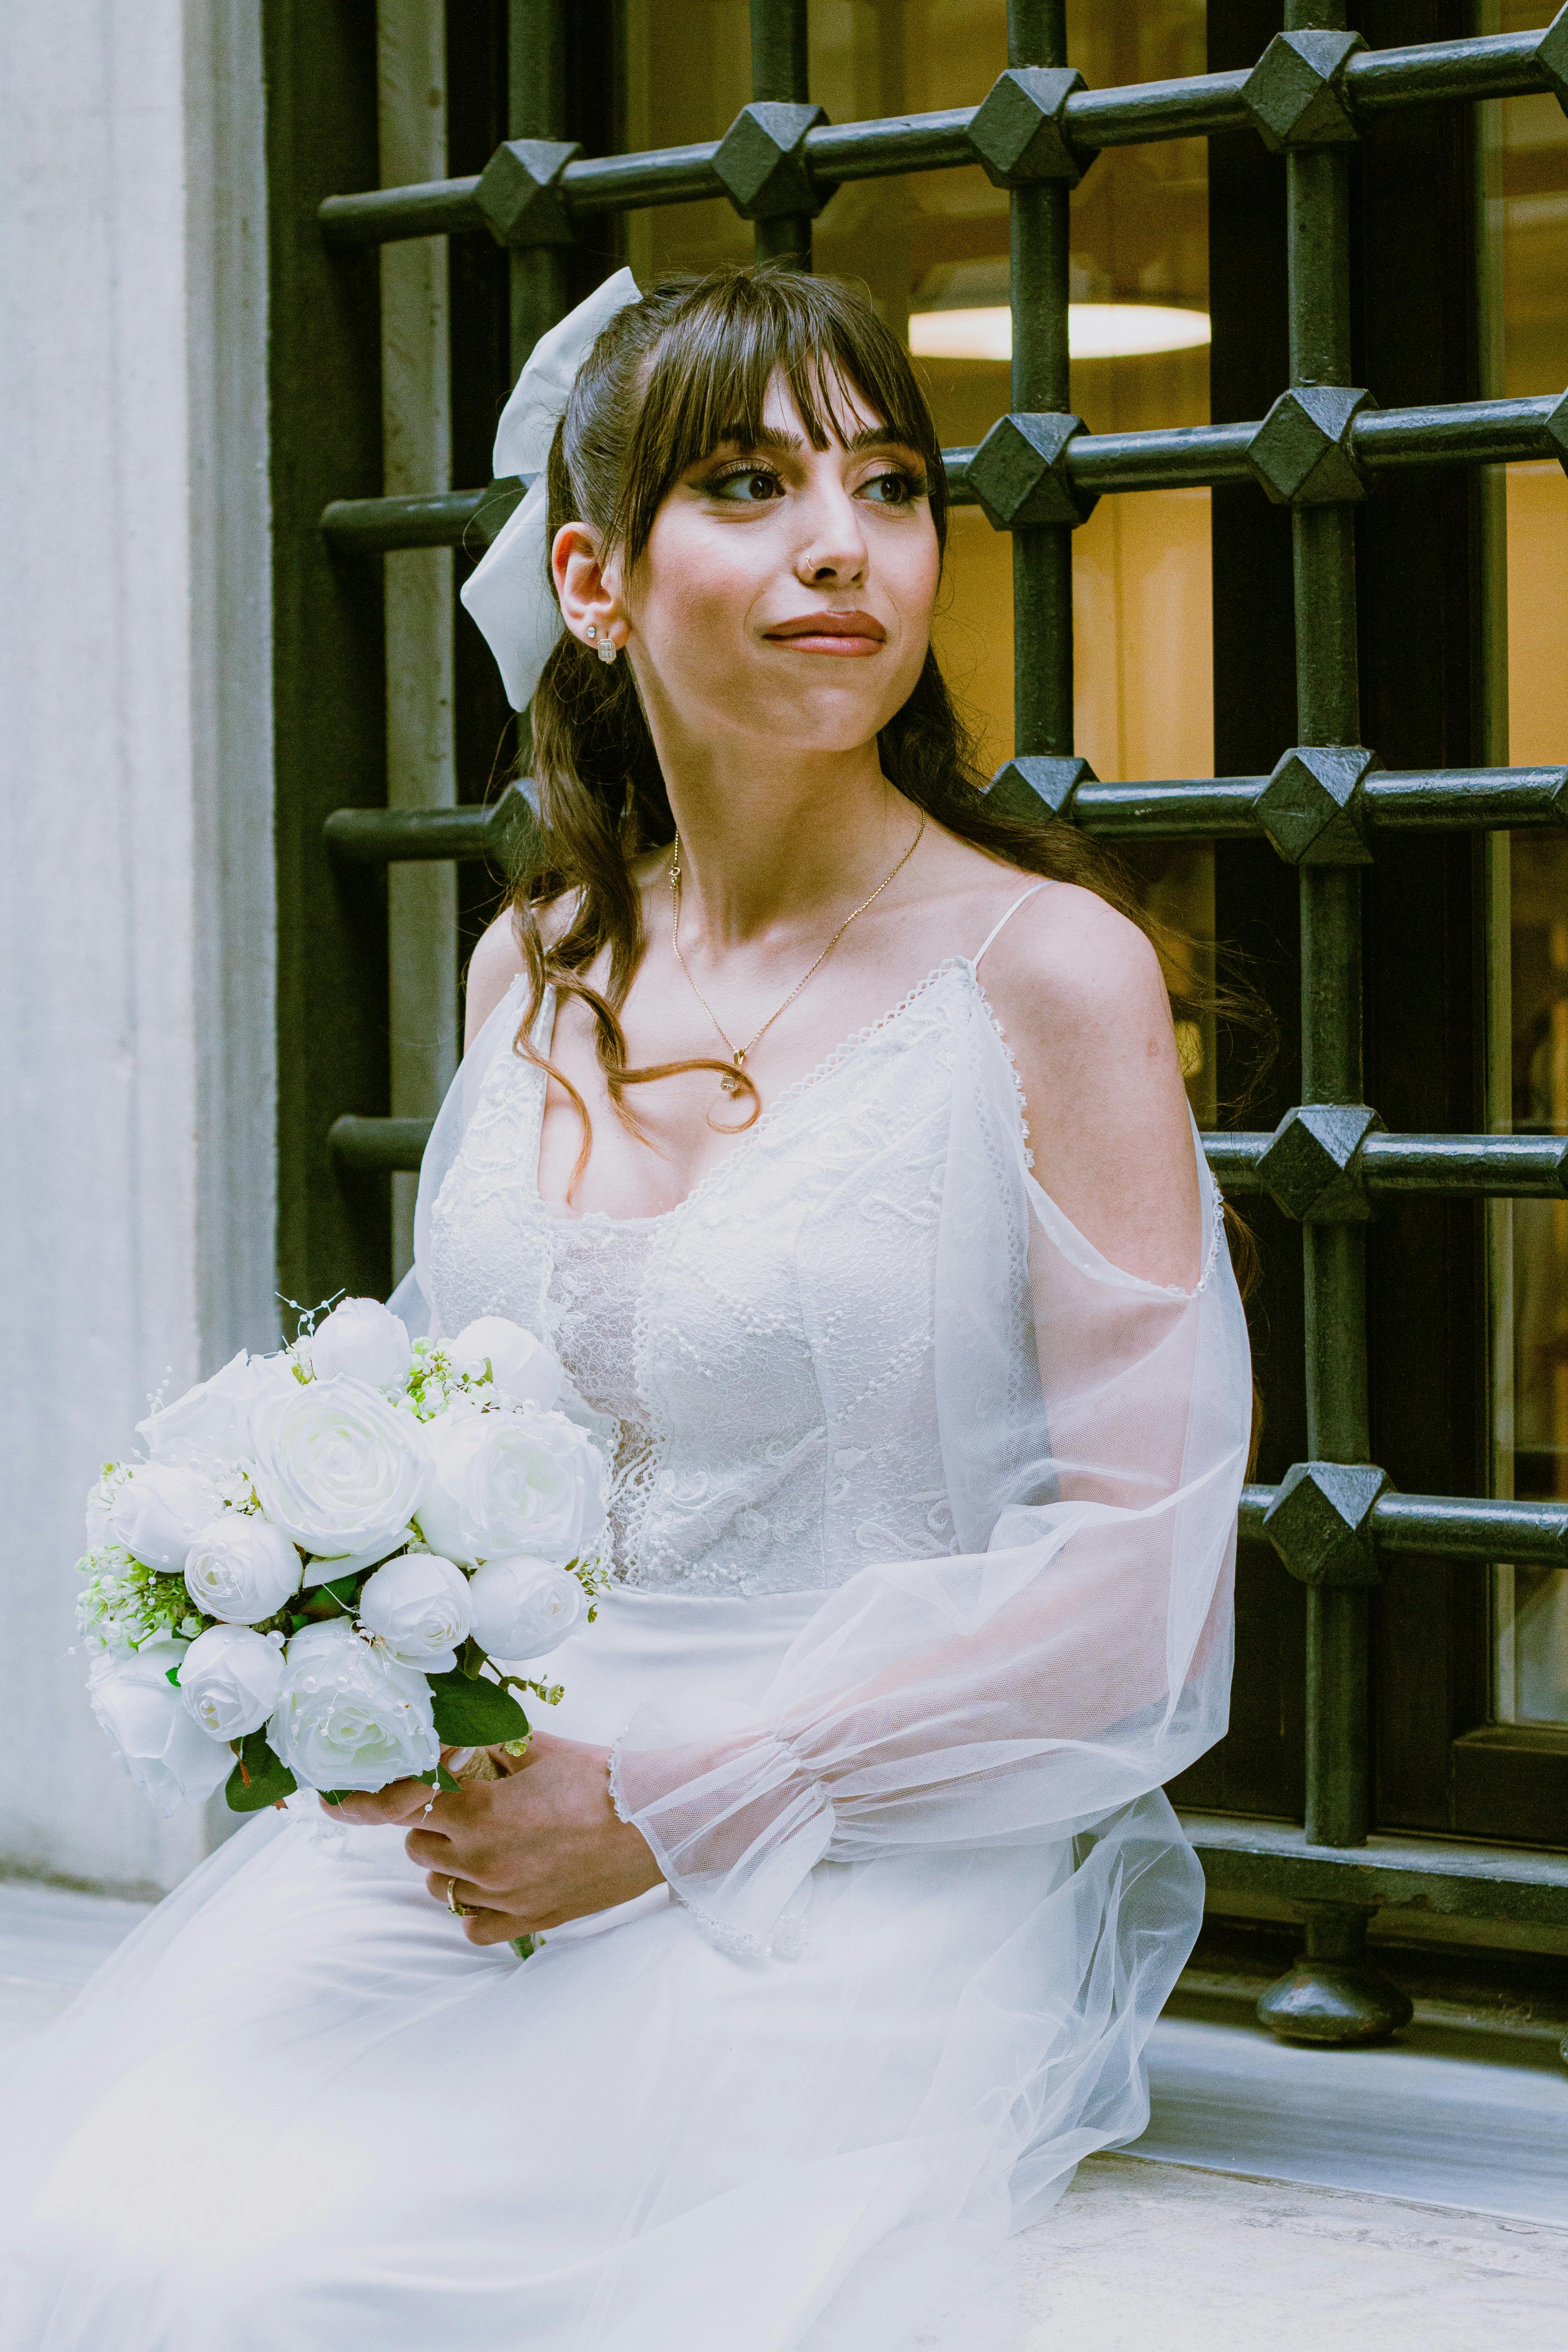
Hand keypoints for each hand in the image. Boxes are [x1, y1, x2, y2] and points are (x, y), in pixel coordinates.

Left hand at [323, 1733, 664, 1944]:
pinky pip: (472, 1923)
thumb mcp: (537, 1747)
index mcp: (479, 1810)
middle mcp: (481, 1859)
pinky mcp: (527, 1920)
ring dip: (452, 1864)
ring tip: (490, 1842)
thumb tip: (446, 1736)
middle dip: (433, 1825)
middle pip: (419, 1846)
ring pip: (441, 1886)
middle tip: (466, 1807)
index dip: (360, 1802)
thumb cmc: (599, 1779)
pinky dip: (475, 1904)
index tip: (328, 1803)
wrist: (653, 1825)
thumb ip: (485, 1743)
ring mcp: (503, 1896)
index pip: (400, 1805)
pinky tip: (500, 1881)